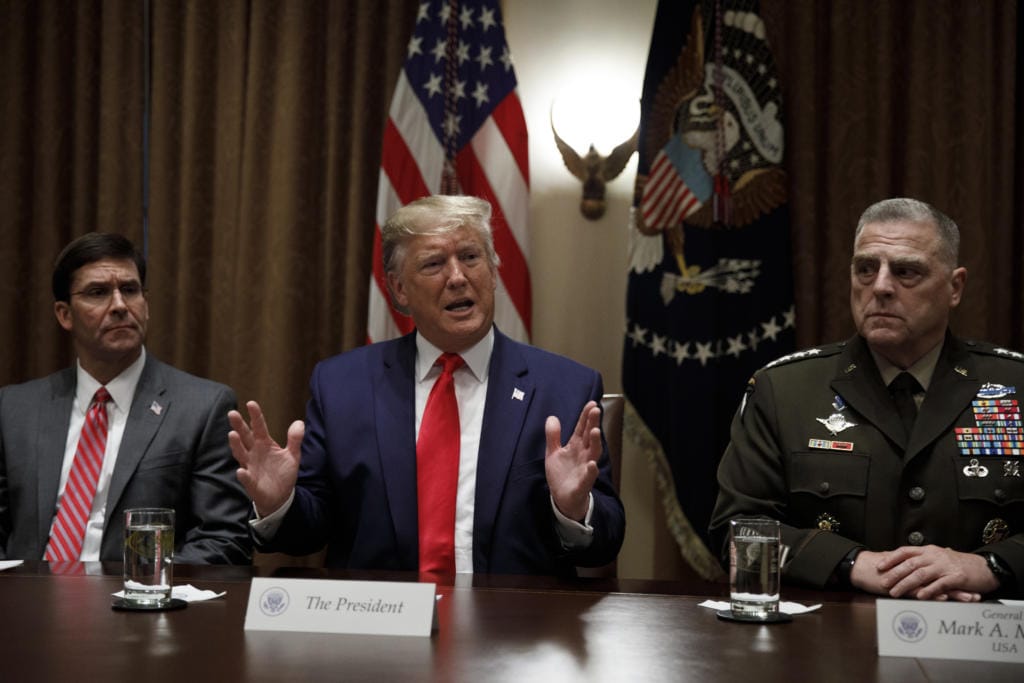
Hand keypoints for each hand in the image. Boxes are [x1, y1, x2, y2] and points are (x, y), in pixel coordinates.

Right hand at [227, 400, 304, 516]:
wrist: (281, 496)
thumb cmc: (283, 473)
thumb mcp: (293, 455)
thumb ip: (295, 439)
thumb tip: (299, 422)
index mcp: (265, 444)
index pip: (259, 427)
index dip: (255, 416)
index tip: (251, 403)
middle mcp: (254, 453)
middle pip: (245, 437)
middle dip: (239, 426)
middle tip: (232, 413)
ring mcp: (251, 467)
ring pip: (241, 454)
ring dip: (236, 445)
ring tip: (232, 435)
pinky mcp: (252, 483)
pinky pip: (246, 478)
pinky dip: (243, 475)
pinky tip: (241, 471)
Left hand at [544, 400, 601, 521]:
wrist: (563, 499)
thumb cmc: (561, 474)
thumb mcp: (553, 453)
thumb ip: (553, 436)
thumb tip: (552, 417)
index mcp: (576, 446)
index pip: (582, 428)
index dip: (586, 416)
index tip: (592, 403)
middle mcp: (584, 455)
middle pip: (590, 437)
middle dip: (593, 423)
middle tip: (596, 410)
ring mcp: (585, 469)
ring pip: (593, 454)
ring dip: (595, 443)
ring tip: (595, 431)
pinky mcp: (582, 484)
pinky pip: (588, 477)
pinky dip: (591, 471)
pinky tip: (592, 465)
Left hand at [869, 545, 996, 600]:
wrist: (986, 567)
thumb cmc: (960, 564)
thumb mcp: (939, 557)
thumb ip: (924, 559)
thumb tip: (905, 562)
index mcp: (929, 550)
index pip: (905, 551)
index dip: (891, 558)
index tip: (879, 566)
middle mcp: (935, 556)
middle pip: (910, 564)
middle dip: (894, 574)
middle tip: (883, 583)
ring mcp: (945, 566)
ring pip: (921, 574)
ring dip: (906, 584)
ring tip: (895, 592)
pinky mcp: (956, 577)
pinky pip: (939, 584)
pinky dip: (929, 590)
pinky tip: (919, 597)